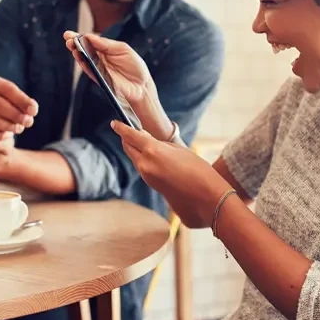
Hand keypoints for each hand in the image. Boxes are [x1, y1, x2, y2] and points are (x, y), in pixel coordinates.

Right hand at [0, 75, 37, 148]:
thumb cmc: (3, 105)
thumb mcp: (13, 101)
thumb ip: (23, 104)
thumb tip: (32, 109)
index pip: (6, 88)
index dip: (22, 100)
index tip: (34, 111)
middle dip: (14, 114)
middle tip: (28, 122)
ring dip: (5, 125)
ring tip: (19, 129)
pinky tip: (7, 135)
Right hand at [63, 31, 154, 106]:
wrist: (142, 85)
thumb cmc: (135, 66)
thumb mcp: (123, 49)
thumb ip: (107, 44)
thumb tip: (90, 37)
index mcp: (105, 49)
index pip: (90, 41)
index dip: (80, 36)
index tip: (70, 34)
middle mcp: (99, 58)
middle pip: (84, 49)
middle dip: (74, 43)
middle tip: (67, 37)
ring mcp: (98, 68)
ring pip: (84, 60)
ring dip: (76, 52)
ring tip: (71, 45)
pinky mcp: (99, 78)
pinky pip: (89, 70)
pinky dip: (83, 63)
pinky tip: (78, 56)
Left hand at [111, 120, 232, 228]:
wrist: (205, 197)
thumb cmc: (198, 170)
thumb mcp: (180, 150)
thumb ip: (161, 144)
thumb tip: (148, 140)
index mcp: (153, 151)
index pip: (131, 136)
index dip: (122, 128)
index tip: (114, 123)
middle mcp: (145, 164)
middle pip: (129, 148)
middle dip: (127, 138)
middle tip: (129, 130)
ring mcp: (146, 176)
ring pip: (135, 158)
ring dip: (136, 149)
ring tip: (143, 141)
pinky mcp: (151, 185)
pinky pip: (142, 168)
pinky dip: (143, 159)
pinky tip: (153, 157)